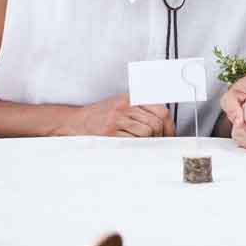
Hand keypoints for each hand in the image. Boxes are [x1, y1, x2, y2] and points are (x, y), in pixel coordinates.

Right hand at [61, 94, 175, 138]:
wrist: (76, 122)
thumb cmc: (100, 115)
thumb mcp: (120, 104)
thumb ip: (140, 109)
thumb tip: (163, 123)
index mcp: (130, 98)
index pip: (160, 109)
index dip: (169, 125)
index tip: (169, 134)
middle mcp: (124, 106)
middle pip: (155, 122)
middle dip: (161, 136)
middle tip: (159, 143)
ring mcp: (116, 119)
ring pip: (146, 132)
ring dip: (149, 142)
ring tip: (146, 145)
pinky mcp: (110, 132)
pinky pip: (133, 141)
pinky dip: (137, 146)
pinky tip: (135, 147)